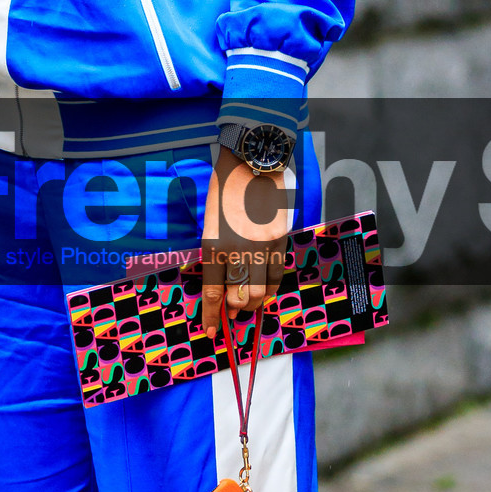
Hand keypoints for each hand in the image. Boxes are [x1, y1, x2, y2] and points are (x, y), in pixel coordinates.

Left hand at [200, 151, 290, 333]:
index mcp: (214, 245)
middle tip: (232, 313)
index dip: (212, 316)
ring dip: (254, 301)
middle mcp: (238, 250)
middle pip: (240, 297)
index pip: (214, 292)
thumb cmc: (224, 188)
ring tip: (248, 302)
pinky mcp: (280, 239)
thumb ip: (215, 252)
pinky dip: (270, 287)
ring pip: (261, 290)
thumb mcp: (209, 222)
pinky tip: (264, 289)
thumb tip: (221, 281)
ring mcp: (263, 245)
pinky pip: (277, 273)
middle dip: (236, 310)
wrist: (253, 160)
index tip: (211, 331)